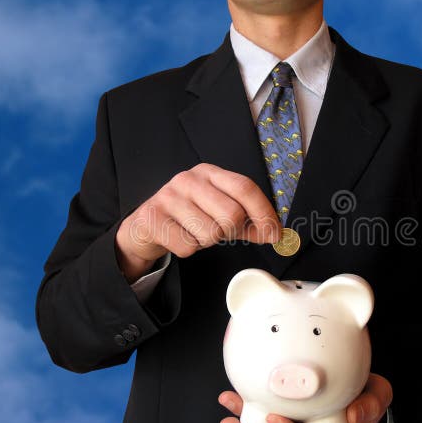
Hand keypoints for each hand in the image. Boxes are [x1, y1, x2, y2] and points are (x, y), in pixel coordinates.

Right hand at [115, 163, 280, 280]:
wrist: (145, 225)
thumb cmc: (188, 217)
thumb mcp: (220, 214)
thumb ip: (249, 223)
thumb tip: (277, 233)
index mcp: (210, 173)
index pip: (245, 188)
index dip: (264, 212)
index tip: (274, 232)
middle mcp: (189, 179)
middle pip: (232, 215)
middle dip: (229, 232)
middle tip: (216, 231)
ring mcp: (169, 196)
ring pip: (211, 234)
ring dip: (206, 242)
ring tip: (194, 232)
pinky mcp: (153, 217)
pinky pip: (188, 246)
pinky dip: (188, 249)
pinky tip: (179, 237)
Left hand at [218, 373, 392, 422]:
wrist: (362, 391)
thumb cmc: (367, 397)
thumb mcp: (378, 397)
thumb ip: (370, 406)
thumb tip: (353, 417)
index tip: (276, 422)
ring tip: (226, 408)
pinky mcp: (285, 414)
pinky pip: (262, 418)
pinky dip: (246, 410)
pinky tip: (231, 398)